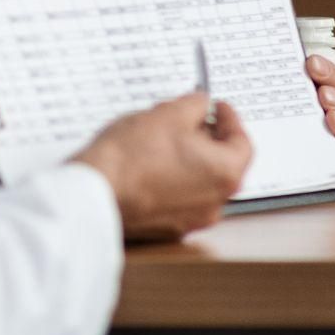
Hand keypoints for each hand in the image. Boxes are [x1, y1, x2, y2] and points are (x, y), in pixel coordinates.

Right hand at [73, 92, 251, 241]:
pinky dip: (173, 180)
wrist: (93, 194)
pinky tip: (151, 163)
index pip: (241, 142)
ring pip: (199, 182)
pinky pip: (179, 199)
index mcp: (225, 174)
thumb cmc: (131, 157)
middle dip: (207, 136)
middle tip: (190, 118)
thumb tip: (201, 105)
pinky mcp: (165, 229)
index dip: (230, 119)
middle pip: (222, 163)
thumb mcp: (169, 113)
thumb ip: (195, 105)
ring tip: (164, 137)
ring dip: (189, 158)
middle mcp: (214, 203)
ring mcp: (190, 220)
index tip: (217, 107)